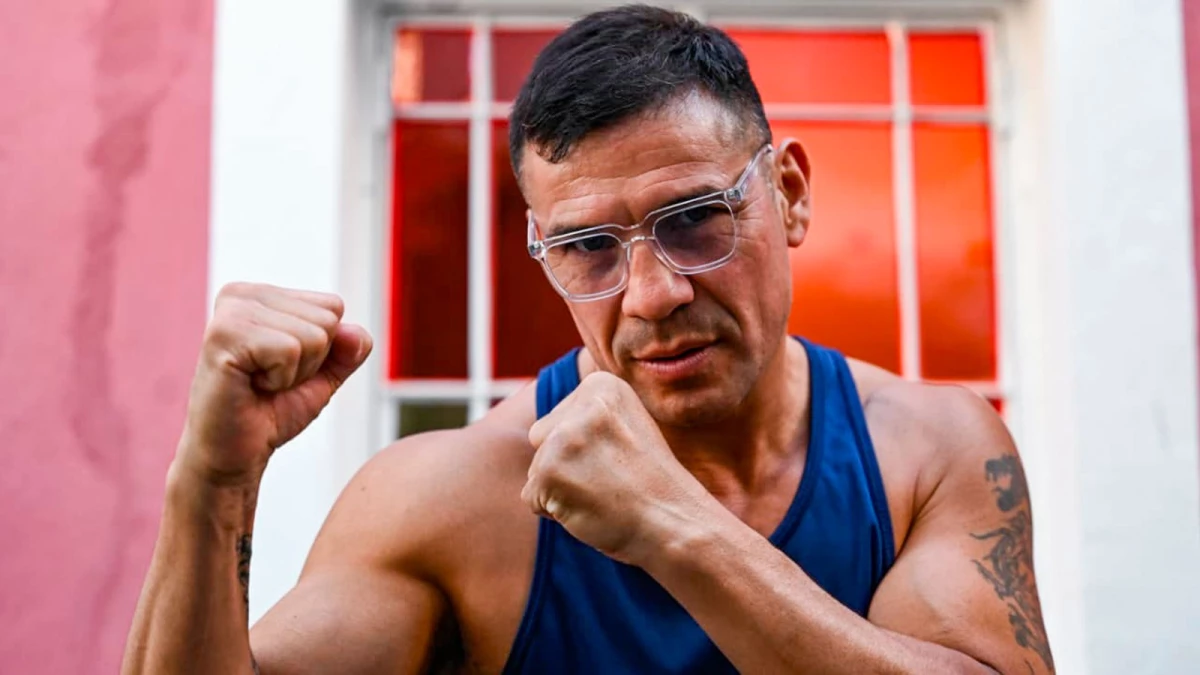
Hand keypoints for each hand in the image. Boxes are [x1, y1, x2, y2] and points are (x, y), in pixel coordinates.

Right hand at [175, 283, 371, 486]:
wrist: (233, 453)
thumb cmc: (270, 411)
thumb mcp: (322, 376)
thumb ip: (347, 350)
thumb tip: (356, 333)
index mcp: (263, 295)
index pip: (332, 306)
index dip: (322, 349)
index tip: (283, 368)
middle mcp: (243, 294)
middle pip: (327, 319)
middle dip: (310, 362)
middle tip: (270, 380)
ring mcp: (231, 311)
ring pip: (313, 336)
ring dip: (294, 373)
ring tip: (260, 383)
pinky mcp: (223, 335)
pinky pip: (290, 350)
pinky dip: (280, 379)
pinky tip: (250, 386)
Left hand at [523, 371, 712, 565]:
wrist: (674, 523)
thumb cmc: (652, 484)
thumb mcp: (625, 428)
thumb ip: (586, 418)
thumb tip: (539, 429)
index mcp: (603, 385)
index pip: (558, 418)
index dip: (582, 449)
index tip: (618, 458)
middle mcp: (582, 404)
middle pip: (541, 438)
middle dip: (564, 465)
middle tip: (610, 479)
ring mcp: (564, 438)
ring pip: (536, 469)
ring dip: (562, 490)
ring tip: (605, 495)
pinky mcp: (549, 473)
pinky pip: (532, 497)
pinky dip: (556, 512)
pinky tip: (592, 510)